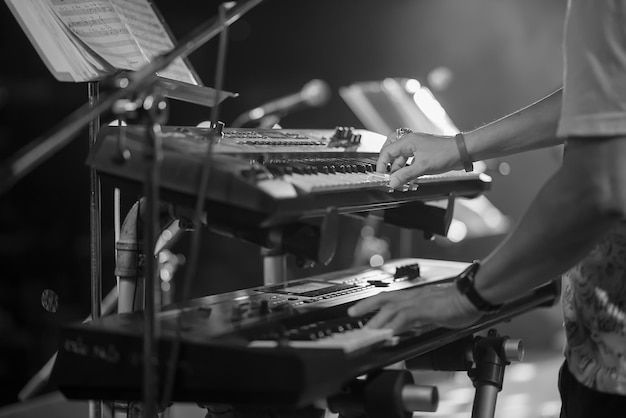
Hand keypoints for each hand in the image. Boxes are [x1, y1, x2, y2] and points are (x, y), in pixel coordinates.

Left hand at [347, 282, 482, 333]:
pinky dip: (393, 326)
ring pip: (389, 308)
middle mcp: (413, 296)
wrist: (473, 295)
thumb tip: (415, 326)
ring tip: (365, 330)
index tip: (363, 311)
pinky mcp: (424, 309)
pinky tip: (387, 334)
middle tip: (352, 314)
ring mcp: (417, 301)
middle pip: (383, 298)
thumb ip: (423, 319)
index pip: (390, 298)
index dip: (375, 304)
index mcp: (415, 296)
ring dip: (376, 319)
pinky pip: (404, 318)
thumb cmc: (460, 302)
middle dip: (366, 306)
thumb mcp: (435, 312)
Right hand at [377, 132, 459, 188]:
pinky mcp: (424, 153)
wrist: (462, 152)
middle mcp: (411, 142)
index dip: (381, 164)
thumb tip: (392, 182)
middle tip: (385, 172)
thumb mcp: (422, 167)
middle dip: (387, 162)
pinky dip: (407, 168)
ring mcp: (418, 147)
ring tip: (399, 179)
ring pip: (401, 156)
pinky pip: (410, 159)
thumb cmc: (445, 153)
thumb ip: (405, 175)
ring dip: (398, 168)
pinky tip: (409, 177)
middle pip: (391, 149)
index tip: (380, 175)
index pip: (387, 151)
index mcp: (407, 141)